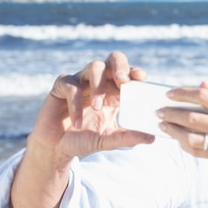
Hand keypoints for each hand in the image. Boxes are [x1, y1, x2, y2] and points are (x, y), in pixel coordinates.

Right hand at [29, 51, 153, 162]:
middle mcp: (100, 82)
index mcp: (114, 91)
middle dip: (120, 66)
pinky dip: (76, 104)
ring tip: (98, 107)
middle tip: (123, 80)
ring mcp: (81, 81)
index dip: (135, 72)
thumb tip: (151, 138)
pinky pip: (71, 87)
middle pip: (114, 59)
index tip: (141, 77)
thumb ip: (127, 138)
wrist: (56, 148)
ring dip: (99, 86)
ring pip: (94, 67)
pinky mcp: (61, 86)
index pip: (129, 74)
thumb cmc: (84, 140)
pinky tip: (78, 123)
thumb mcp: (108, 140)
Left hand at [158, 82, 207, 171]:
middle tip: (159, 110)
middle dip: (172, 113)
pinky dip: (186, 146)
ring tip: (164, 126)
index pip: (205, 96)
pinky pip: (200, 152)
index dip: (184, 93)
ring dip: (174, 131)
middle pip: (194, 118)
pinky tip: (178, 140)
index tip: (170, 93)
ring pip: (193, 138)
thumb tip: (203, 85)